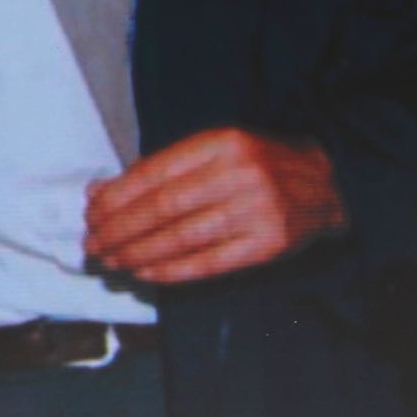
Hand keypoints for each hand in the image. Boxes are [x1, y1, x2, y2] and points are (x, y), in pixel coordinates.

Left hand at [84, 128, 346, 285]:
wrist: (326, 183)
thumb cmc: (255, 167)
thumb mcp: (211, 152)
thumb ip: (157, 169)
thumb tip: (97, 192)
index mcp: (222, 143)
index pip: (153, 174)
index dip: (115, 199)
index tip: (91, 215)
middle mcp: (241, 174)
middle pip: (162, 208)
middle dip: (119, 230)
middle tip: (93, 244)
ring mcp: (258, 210)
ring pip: (181, 238)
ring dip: (137, 254)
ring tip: (111, 261)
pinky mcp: (269, 244)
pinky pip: (208, 263)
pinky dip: (170, 271)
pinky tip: (144, 273)